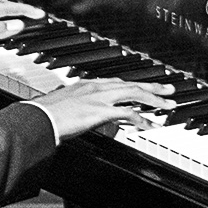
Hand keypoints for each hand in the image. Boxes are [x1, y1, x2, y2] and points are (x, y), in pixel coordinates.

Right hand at [29, 79, 174, 138]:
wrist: (37, 118)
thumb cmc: (45, 114)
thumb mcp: (64, 105)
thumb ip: (77, 107)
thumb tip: (83, 115)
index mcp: (87, 84)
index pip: (118, 82)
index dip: (135, 84)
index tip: (146, 86)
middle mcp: (96, 86)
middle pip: (131, 83)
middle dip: (153, 86)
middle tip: (169, 89)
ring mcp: (99, 97)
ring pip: (135, 93)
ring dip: (155, 99)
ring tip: (168, 105)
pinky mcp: (100, 110)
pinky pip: (128, 113)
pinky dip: (142, 119)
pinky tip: (151, 125)